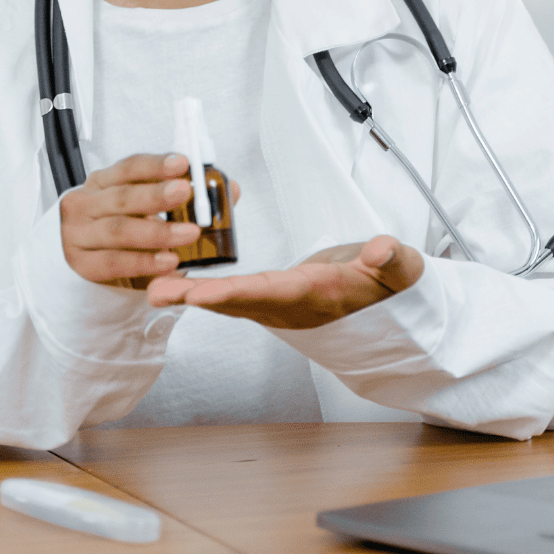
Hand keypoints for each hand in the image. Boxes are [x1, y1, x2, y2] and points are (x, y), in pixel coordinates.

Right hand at [61, 153, 210, 286]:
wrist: (86, 257)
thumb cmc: (122, 225)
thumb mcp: (146, 206)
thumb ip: (185, 198)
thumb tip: (231, 190)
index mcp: (103, 181)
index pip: (129, 167)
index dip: (156, 165)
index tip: (183, 163)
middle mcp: (85, 203)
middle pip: (123, 197)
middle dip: (156, 194)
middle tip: (186, 192)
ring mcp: (78, 234)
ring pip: (118, 230)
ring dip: (156, 232)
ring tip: (188, 234)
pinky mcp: (81, 263)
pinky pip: (114, 263)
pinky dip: (143, 263)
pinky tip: (169, 263)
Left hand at [144, 235, 423, 328]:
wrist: (385, 303)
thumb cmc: (388, 283)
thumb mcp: (401, 269)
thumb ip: (392, 259)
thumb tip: (380, 249)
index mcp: (316, 295)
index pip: (271, 292)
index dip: (235, 293)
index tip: (202, 293)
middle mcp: (291, 305)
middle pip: (237, 302)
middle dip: (197, 298)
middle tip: (157, 293)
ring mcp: (277, 304)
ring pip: (228, 301)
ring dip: (190, 296)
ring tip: (152, 290)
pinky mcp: (269, 298)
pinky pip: (230, 295)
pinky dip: (202, 290)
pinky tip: (173, 282)